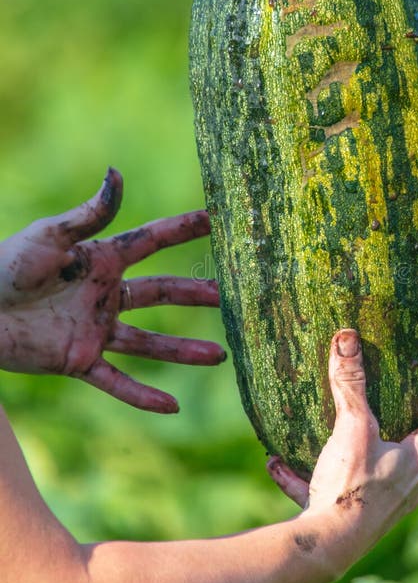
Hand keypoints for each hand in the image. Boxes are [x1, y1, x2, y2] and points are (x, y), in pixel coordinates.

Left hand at [0, 168, 224, 412]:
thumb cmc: (5, 265)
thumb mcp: (50, 236)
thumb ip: (90, 214)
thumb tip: (118, 174)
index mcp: (101, 260)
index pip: (152, 241)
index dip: (183, 229)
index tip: (218, 219)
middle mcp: (105, 295)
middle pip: (161, 293)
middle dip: (196, 293)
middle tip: (230, 295)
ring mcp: (95, 330)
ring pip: (149, 343)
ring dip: (184, 351)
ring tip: (220, 355)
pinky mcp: (79, 360)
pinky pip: (117, 383)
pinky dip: (143, 396)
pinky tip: (172, 408)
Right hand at [268, 331, 417, 576]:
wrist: (327, 549)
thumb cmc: (351, 489)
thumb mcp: (351, 429)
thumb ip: (349, 383)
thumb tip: (346, 338)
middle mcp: (412, 484)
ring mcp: (390, 504)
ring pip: (406, 483)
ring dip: (396, 461)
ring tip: (381, 442)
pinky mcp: (360, 518)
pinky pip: (342, 493)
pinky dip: (313, 478)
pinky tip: (279, 466)